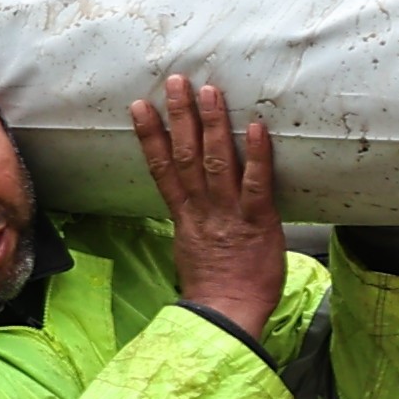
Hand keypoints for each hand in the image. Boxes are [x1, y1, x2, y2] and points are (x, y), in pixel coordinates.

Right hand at [131, 72, 285, 340]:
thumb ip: (194, 223)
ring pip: (216, 162)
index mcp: (185, 216)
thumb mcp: (193, 250)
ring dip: (213, 124)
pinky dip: (256, 156)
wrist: (227, 317)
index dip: (150, 136)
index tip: (140, 107)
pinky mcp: (259, 223)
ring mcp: (229, 214)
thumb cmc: (216, 288)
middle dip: (181, 116)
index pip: (163, 168)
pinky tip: (255, 129)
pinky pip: (256, 185)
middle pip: (187, 155)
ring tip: (209, 91)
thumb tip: (193, 207)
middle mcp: (203, 209)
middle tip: (176, 81)